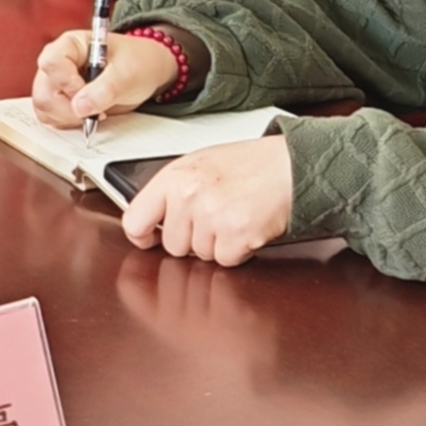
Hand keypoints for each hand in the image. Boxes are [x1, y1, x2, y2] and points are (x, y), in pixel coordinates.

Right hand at [31, 27, 179, 126]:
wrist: (147, 71)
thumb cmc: (138, 62)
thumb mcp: (127, 74)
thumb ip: (104, 90)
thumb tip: (80, 107)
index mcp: (70, 45)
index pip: (51, 64)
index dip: (67, 83)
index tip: (87, 95)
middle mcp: (58, 63)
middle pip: (43, 91)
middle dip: (67, 109)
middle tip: (93, 112)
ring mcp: (57, 83)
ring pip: (43, 107)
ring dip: (67, 118)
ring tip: (94, 113)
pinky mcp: (60, 100)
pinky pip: (50, 116)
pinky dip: (67, 122)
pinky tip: (88, 117)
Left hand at [119, 138, 296, 265]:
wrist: (291, 166)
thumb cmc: (249, 164)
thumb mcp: (198, 165)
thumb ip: (171, 191)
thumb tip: (150, 219)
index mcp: (173, 177)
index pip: (135, 220)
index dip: (141, 236)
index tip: (148, 239)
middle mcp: (189, 196)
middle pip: (172, 245)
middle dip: (192, 239)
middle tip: (213, 217)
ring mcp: (212, 217)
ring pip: (199, 254)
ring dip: (216, 244)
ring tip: (232, 217)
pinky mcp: (236, 235)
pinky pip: (225, 260)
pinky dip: (237, 251)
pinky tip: (245, 228)